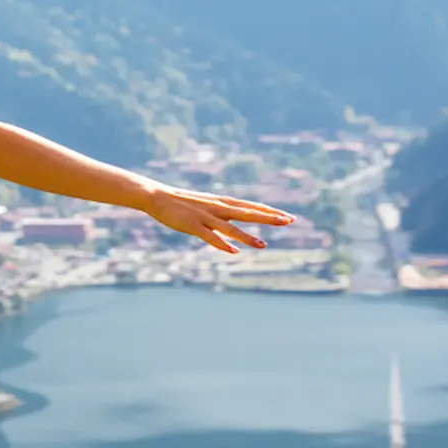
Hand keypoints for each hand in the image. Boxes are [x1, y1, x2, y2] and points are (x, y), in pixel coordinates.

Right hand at [146, 186, 295, 253]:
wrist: (157, 196)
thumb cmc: (181, 202)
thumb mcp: (205, 205)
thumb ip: (220, 213)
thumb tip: (233, 223)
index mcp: (222, 202)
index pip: (251, 206)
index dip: (270, 211)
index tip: (288, 216)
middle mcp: (218, 208)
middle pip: (248, 213)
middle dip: (269, 218)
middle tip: (289, 221)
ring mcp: (206, 217)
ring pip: (231, 228)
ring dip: (247, 237)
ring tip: (263, 245)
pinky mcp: (193, 225)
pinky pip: (210, 237)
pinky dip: (222, 244)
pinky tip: (233, 251)